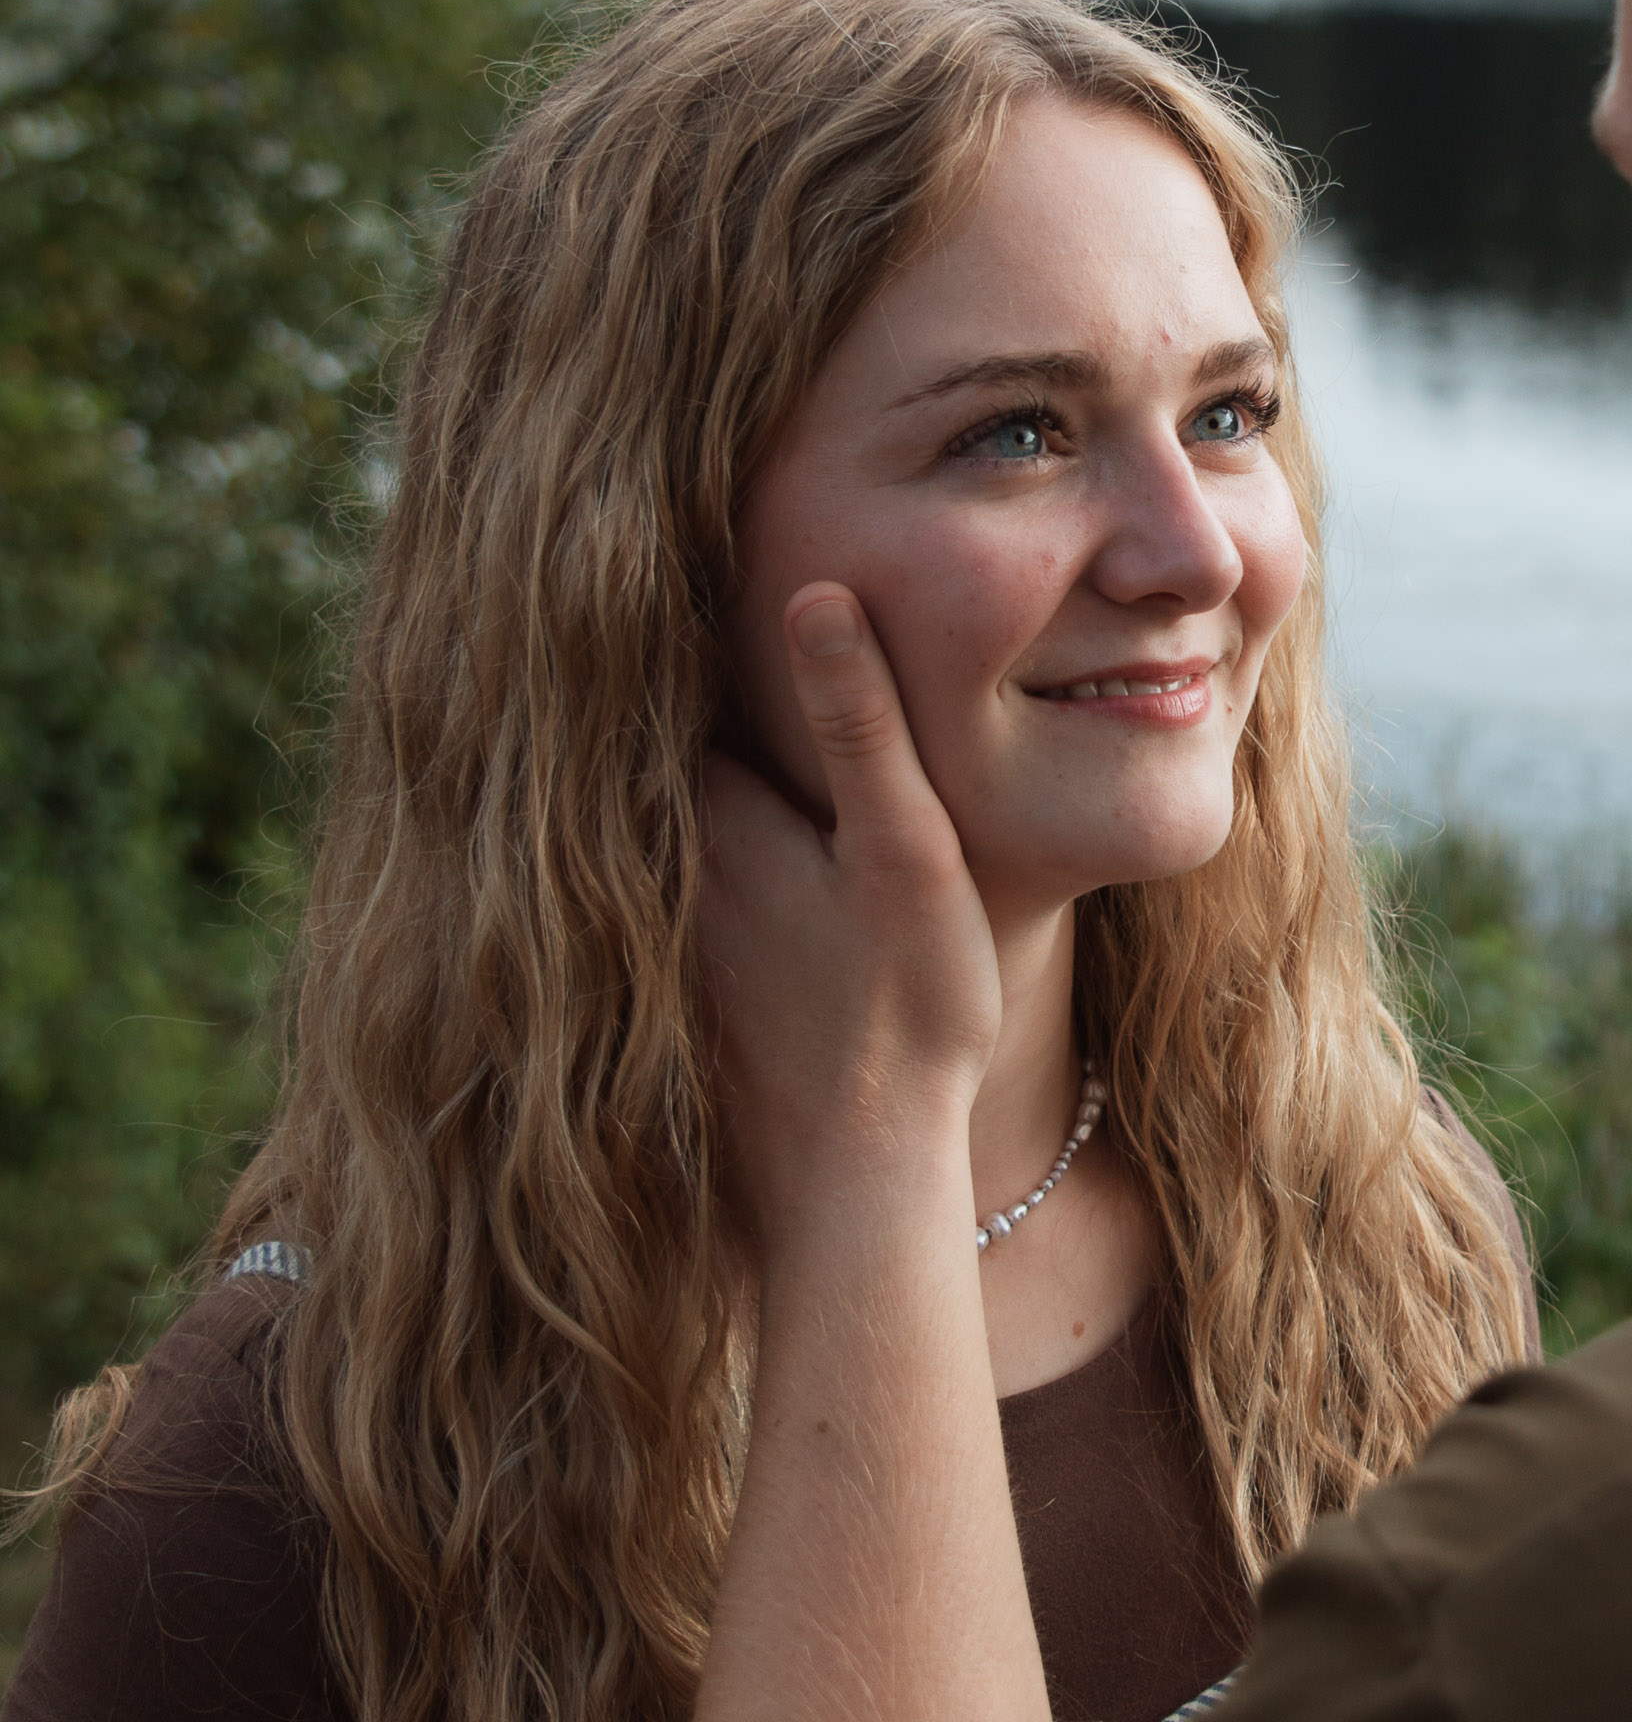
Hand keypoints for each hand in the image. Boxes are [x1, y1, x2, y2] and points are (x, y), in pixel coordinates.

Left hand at [699, 583, 1004, 1259]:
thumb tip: (816, 588)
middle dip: (638, 678)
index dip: (661, 609)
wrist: (852, 1179)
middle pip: (634, 744)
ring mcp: (655, 930)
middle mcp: (660, 867)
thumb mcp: (907, 850)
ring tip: (641, 675)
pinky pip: (654, 886)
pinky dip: (654, 848)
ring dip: (639, 764)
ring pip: (637, 817)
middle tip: (635, 591)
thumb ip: (864, 721)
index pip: (660, 679)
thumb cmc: (902, 1012)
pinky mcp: (665, 983)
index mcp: (709, 813)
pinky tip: (700, 832)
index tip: (654, 541)